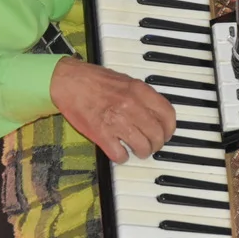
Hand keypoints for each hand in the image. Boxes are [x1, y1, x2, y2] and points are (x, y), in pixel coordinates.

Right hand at [49, 57, 176, 162]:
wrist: (68, 81)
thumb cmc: (95, 80)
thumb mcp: (126, 80)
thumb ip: (143, 96)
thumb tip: (156, 113)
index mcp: (139, 90)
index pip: (168, 114)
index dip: (170, 128)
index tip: (166, 133)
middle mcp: (131, 105)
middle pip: (157, 134)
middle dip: (157, 144)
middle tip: (151, 145)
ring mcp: (117, 121)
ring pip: (143, 147)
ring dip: (142, 152)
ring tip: (137, 150)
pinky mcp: (101, 134)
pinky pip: (120, 155)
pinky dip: (122, 157)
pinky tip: (119, 152)